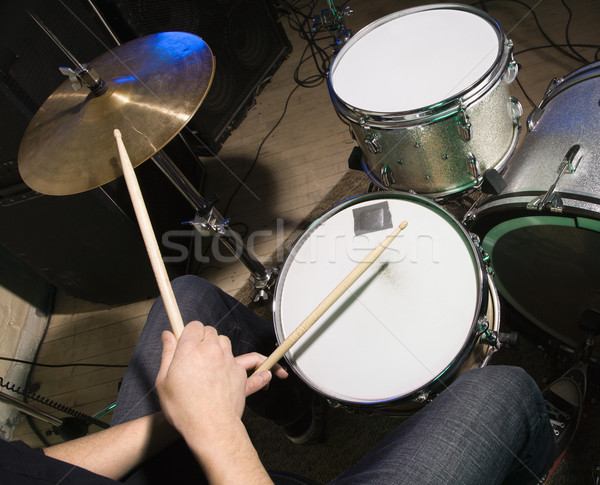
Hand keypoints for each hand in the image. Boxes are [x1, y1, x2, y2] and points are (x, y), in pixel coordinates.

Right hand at [155, 321, 286, 437]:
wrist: (209, 427)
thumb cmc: (184, 408)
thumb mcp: (163, 381)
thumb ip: (167, 353)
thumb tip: (167, 335)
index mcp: (191, 349)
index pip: (194, 326)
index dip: (190, 331)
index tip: (186, 338)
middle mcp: (212, 351)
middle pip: (211, 332)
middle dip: (204, 338)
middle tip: (196, 352)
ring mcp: (229, 361)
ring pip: (227, 343)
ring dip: (220, 347)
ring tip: (213, 360)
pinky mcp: (241, 374)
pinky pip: (252, 363)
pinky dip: (259, 367)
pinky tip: (268, 374)